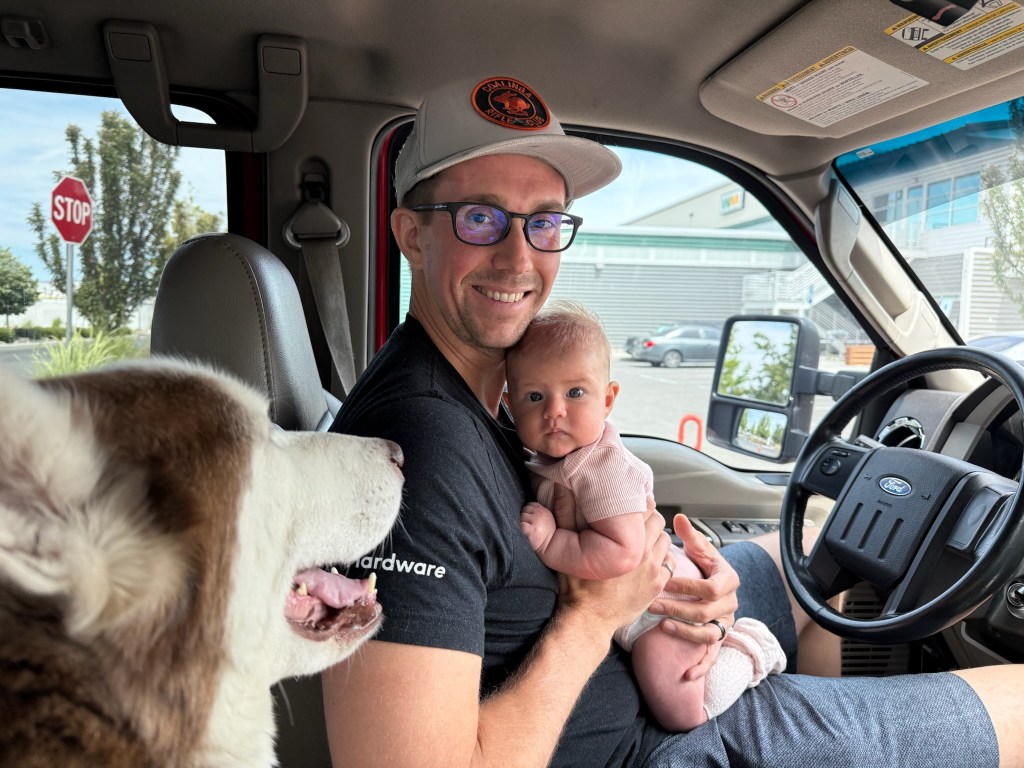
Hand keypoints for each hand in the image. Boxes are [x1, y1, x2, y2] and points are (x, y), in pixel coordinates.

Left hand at [520, 501, 555, 552]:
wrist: (551, 546)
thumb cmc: (548, 533)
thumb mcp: (548, 518)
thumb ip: (539, 512)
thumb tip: (527, 509)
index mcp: (543, 510)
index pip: (530, 504)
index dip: (528, 511)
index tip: (529, 518)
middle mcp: (539, 513)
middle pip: (524, 509)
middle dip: (524, 517)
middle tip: (529, 525)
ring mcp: (535, 521)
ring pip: (522, 517)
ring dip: (523, 523)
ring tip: (529, 530)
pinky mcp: (531, 530)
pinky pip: (522, 525)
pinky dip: (522, 529)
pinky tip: (527, 533)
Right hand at [557, 507, 669, 636]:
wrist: (588, 620)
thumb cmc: (577, 587)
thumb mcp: (568, 547)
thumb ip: (566, 516)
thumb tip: (562, 489)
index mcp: (626, 541)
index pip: (645, 507)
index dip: (637, 502)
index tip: (629, 503)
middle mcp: (644, 554)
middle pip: (658, 521)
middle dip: (648, 518)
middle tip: (634, 520)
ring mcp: (654, 571)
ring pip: (665, 540)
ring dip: (656, 536)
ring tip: (641, 538)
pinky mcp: (657, 586)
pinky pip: (670, 562)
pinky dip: (662, 556)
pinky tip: (648, 558)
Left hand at [649, 514, 738, 679]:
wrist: (717, 584)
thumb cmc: (705, 566)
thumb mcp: (701, 549)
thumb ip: (691, 536)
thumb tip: (678, 518)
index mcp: (728, 580)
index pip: (711, 588)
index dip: (688, 586)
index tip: (665, 582)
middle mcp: (730, 604)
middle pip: (706, 611)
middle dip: (678, 608)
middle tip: (653, 604)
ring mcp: (726, 623)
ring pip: (709, 634)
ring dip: (685, 632)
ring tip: (662, 626)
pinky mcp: (720, 639)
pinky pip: (713, 655)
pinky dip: (702, 666)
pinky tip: (688, 675)